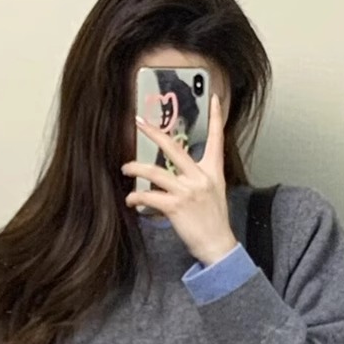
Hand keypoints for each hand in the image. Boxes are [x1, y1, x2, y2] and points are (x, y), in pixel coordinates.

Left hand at [121, 92, 238, 265]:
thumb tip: (178, 174)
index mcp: (212, 172)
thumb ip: (198, 179)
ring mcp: (187, 191)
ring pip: (154, 172)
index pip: (216, 139)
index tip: (214, 98)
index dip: (216, 117)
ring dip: (136, 169)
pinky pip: (149, 196)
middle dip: (154, 133)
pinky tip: (131, 200)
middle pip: (174, 147)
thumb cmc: (214, 222)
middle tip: (139, 123)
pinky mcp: (176, 206)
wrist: (218, 245)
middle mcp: (200, 177)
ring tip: (126, 168)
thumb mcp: (214, 194)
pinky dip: (136, 198)